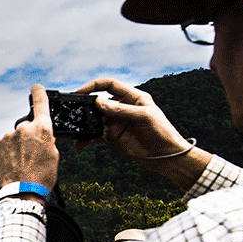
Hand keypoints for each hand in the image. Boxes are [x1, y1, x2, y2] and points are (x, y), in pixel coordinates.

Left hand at [0, 84, 58, 197]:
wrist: (23, 191)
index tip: (36, 87)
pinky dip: (7, 152)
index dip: (39, 93)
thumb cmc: (42, 176)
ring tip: (21, 164)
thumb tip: (40, 136)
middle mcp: (24, 128)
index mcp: (42, 129)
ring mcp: (9, 136)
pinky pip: (4, 145)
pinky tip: (12, 164)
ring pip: (14, 138)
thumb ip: (46, 139)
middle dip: (28, 138)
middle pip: (26, 128)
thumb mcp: (53, 155)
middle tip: (31, 156)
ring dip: (17, 147)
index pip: (41, 104)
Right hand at [74, 78, 210, 190]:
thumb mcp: (144, 117)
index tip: (80, 93)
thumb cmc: (162, 133)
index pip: (110, 85)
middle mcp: (124, 108)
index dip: (94, 86)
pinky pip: (98, 134)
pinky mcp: (115, 136)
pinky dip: (88, 138)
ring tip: (76, 130)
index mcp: (134, 97)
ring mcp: (118, 122)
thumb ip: (121, 109)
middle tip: (74, 112)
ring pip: (96, 119)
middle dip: (86, 106)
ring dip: (86, 124)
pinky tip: (81, 142)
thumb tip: (99, 102)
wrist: (168, 157)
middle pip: (100, 102)